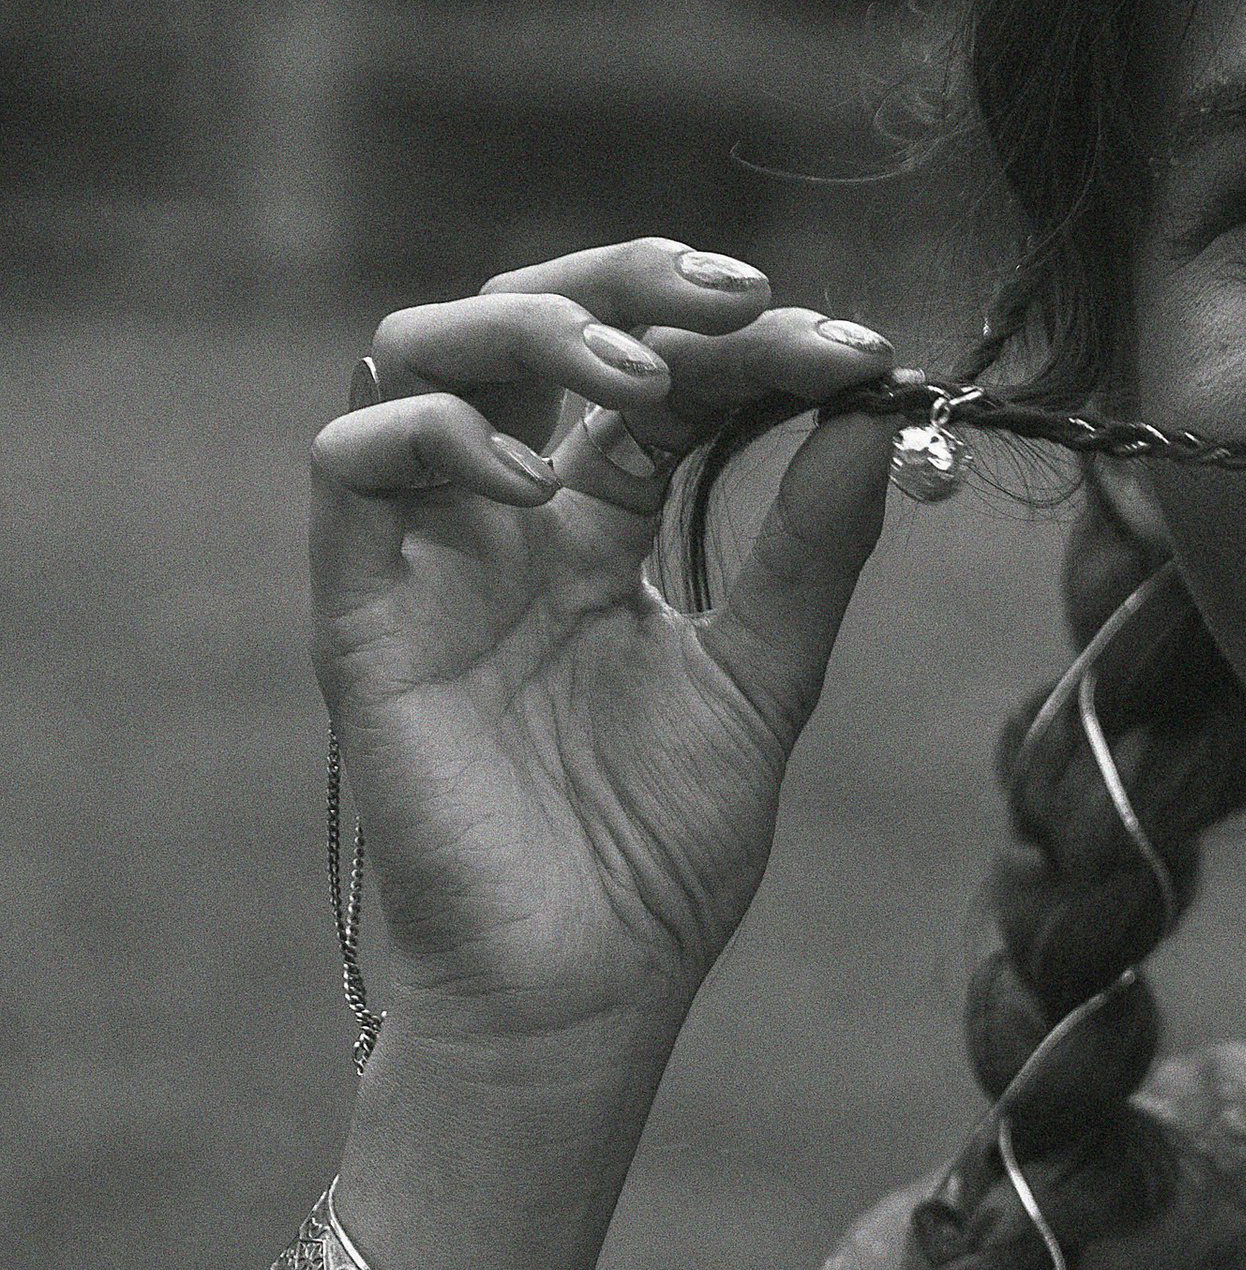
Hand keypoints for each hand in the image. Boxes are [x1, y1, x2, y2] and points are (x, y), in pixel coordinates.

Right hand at [308, 237, 896, 1067]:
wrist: (581, 991)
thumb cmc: (660, 858)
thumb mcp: (764, 681)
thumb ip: (807, 551)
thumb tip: (872, 415)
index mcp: (604, 529)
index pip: (661, 380)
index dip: (746, 344)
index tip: (849, 349)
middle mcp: (510, 521)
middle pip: (532, 324)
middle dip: (628, 278)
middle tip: (739, 296)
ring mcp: (430, 558)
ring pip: (421, 353)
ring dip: (531, 327)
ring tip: (641, 373)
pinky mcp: (363, 616)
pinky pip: (349, 466)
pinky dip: (437, 436)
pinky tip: (537, 486)